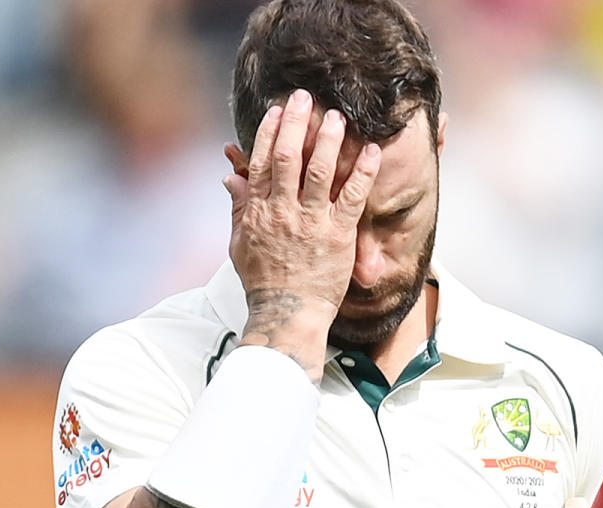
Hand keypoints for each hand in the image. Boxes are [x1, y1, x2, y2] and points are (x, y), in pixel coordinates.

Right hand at [223, 89, 381, 380]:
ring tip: (338, 116)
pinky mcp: (338, 235)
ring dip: (329, 140)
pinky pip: (352, 197)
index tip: (279, 111)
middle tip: (306, 97)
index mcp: (259, 211)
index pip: (262, 161)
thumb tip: (231, 177)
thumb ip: (238, 208)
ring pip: (319, 171)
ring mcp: (312, 221)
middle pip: (289, 157)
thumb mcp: (239, 243)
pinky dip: (362, 172)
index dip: (271, 132)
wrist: (286, 314)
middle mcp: (283, 211)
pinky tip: (372, 151)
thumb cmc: (263, 282)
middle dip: (297, 123)